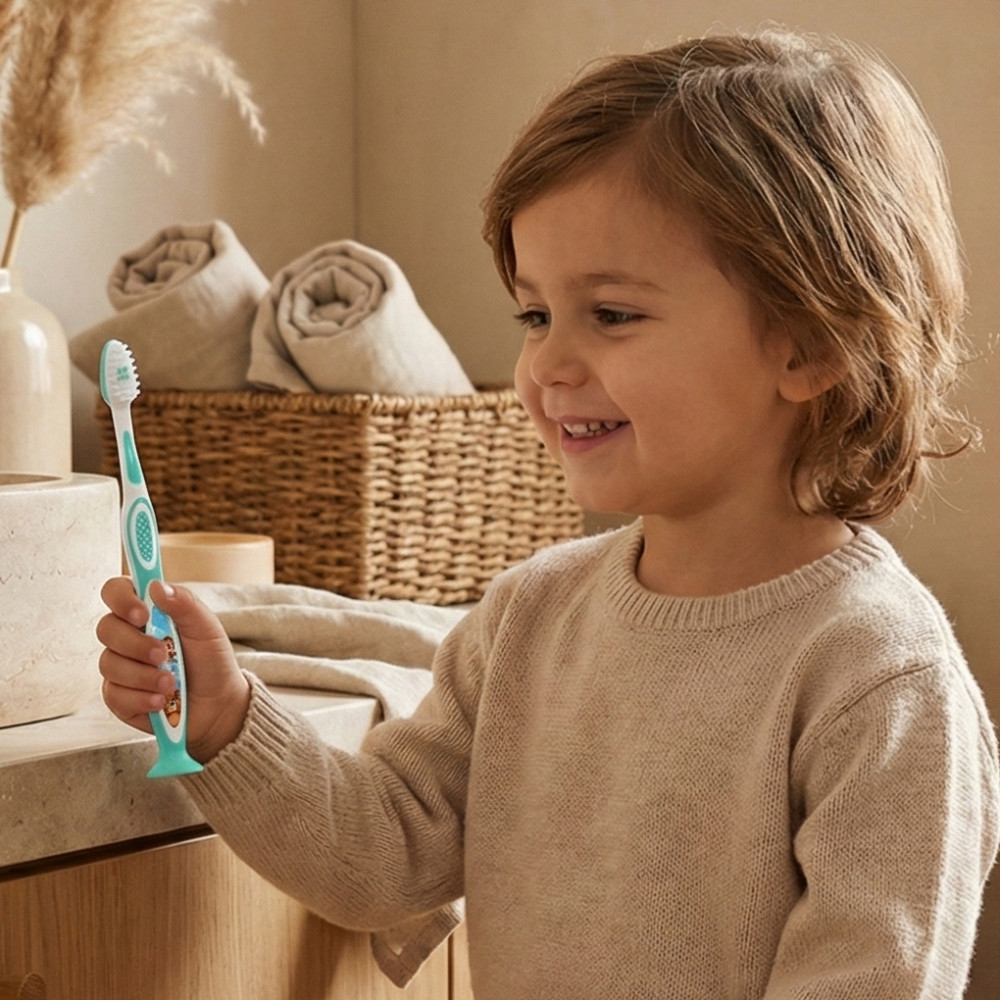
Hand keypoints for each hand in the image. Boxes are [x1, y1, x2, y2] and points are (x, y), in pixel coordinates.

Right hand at [97, 578, 250, 763]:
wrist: (217, 704)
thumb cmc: (211, 660)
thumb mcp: (206, 628)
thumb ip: (184, 604)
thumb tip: (157, 586)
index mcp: (147, 612)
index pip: (116, 591)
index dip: (121, 599)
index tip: (142, 615)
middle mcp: (127, 636)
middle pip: (106, 628)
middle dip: (136, 644)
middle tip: (163, 654)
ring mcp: (120, 666)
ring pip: (109, 663)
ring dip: (144, 675)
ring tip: (172, 683)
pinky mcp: (118, 696)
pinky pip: (114, 694)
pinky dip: (141, 698)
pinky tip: (162, 701)